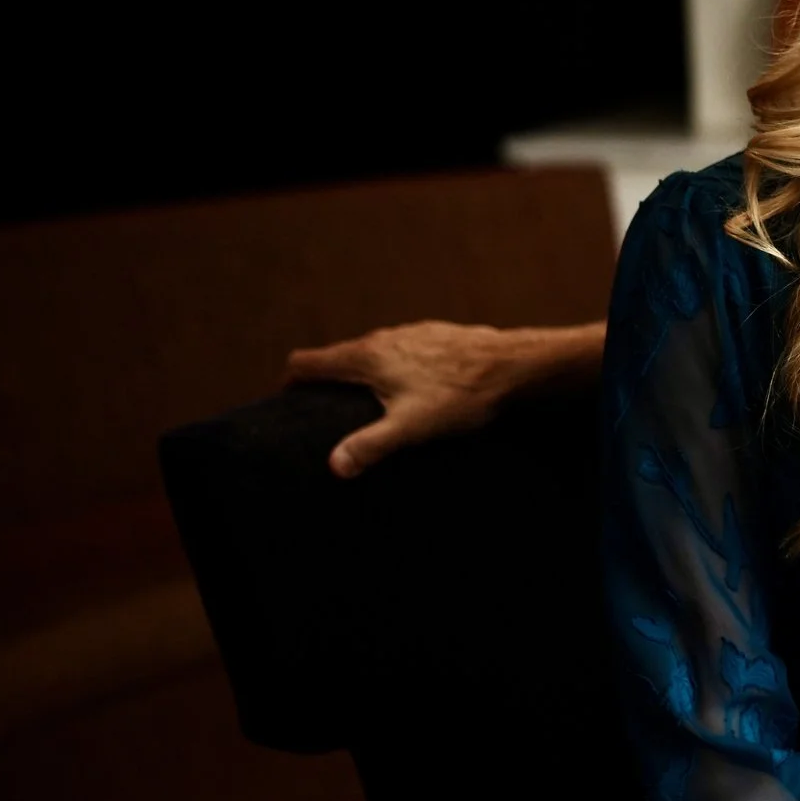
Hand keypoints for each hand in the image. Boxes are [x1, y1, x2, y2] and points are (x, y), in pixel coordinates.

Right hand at [285, 320, 596, 477]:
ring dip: (361, 375)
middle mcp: (383, 338)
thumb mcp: (410, 426)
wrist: (512, 364)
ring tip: (367, 406)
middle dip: (325, 382)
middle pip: (337, 357)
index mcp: (366, 356)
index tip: (287, 403)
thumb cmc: (461, 394)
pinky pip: (402, 353)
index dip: (290, 383)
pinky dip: (394, 370)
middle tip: (324, 412)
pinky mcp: (436, 337)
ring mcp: (411, 334)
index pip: (306, 362)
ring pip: (372, 353)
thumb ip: (370, 445)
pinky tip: (412, 392)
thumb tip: (335, 466)